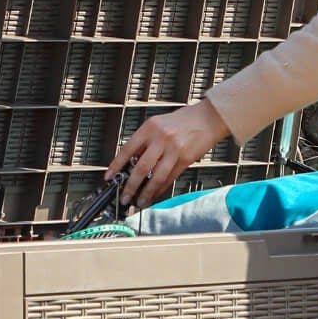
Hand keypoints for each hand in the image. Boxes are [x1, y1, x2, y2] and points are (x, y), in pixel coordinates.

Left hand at [108, 100, 230, 208]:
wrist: (209, 117)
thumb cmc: (184, 120)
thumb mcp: (158, 124)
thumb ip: (145, 141)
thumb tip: (131, 161)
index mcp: (150, 127)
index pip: (128, 149)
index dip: (116, 165)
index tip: (109, 177)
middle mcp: (161, 138)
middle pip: (141, 167)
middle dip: (130, 186)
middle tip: (124, 196)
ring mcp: (174, 149)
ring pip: (156, 176)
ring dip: (146, 192)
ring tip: (140, 200)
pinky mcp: (185, 159)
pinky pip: (170, 178)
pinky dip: (160, 188)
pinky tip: (155, 194)